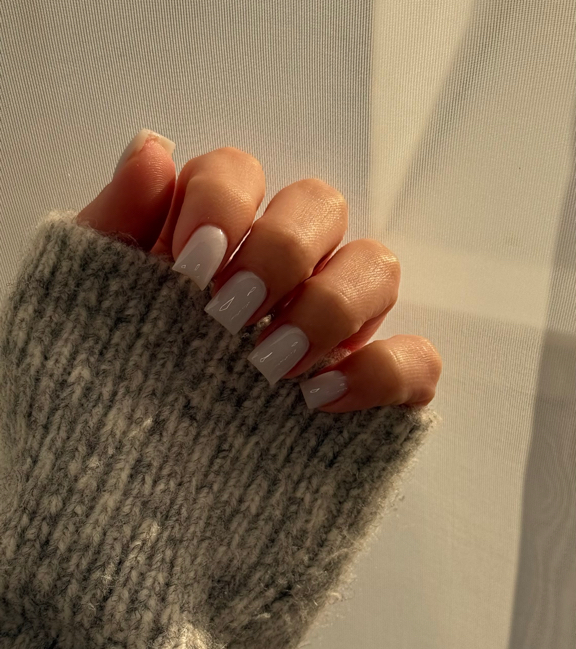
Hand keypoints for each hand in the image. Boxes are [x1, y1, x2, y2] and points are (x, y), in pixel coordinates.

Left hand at [76, 130, 441, 411]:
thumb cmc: (105, 393)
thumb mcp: (88, 306)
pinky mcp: (369, 391)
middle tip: (228, 317)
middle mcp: (281, 272)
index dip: (222, 204)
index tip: (188, 266)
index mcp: (214, 238)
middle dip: (280, 252)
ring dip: (329, 308)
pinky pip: (416, 360)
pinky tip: (318, 401)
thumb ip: (116, 224)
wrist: (122, 500)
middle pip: (321, 205)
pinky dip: (381, 372)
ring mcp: (330, 330)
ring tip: (269, 367)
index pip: (240, 173)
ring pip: (377, 269)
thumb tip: (152, 148)